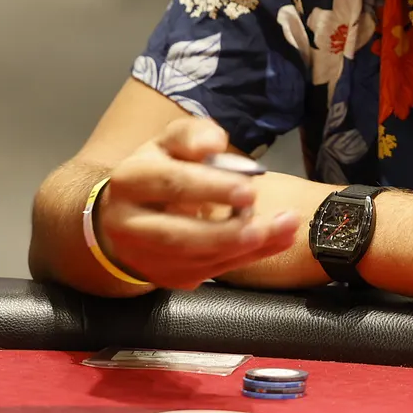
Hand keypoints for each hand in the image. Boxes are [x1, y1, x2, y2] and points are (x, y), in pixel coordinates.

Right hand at [95, 119, 301, 289]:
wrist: (128, 211)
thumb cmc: (158, 168)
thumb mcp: (171, 141)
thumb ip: (193, 135)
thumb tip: (214, 144)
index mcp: (130, 181)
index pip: (171, 184)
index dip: (210, 188)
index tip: (249, 190)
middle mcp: (128, 224)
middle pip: (179, 235)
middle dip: (227, 232)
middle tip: (265, 224)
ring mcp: (144, 257)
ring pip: (196, 259)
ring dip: (244, 249)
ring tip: (284, 229)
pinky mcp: (164, 276)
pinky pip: (209, 271)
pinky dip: (247, 258)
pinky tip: (275, 241)